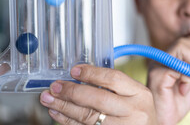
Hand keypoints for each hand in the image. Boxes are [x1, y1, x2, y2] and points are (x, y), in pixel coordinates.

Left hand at [40, 65, 157, 124]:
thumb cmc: (137, 115)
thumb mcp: (134, 97)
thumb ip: (113, 87)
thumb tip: (79, 76)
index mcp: (140, 94)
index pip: (113, 79)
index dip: (91, 73)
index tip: (73, 70)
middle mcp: (134, 112)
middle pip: (99, 99)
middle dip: (72, 92)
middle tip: (55, 87)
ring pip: (89, 117)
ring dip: (65, 107)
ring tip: (49, 100)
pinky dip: (68, 121)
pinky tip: (58, 114)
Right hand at [147, 38, 189, 124]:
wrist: (165, 121)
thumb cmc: (174, 105)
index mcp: (167, 60)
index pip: (183, 42)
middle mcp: (160, 60)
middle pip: (183, 42)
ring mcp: (157, 67)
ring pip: (181, 48)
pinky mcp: (158, 76)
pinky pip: (179, 67)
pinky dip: (188, 78)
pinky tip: (184, 90)